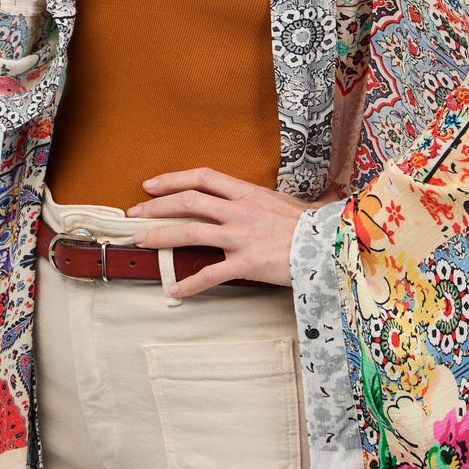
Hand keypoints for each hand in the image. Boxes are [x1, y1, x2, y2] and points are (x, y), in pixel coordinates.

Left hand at [126, 167, 345, 299]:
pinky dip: (190, 284)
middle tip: (134, 214)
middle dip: (156, 207)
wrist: (334, 246)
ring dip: (161, 236)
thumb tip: (265, 201)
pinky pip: (211, 274)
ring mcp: (242, 237)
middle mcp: (240, 211)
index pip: (204, 178)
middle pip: (188, 202)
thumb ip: (268, 203)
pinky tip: (174, 290)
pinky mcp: (247, 264)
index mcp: (249, 193)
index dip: (174, 179)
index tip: (152, 185)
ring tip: (140, 241)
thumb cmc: (316, 227)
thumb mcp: (290, 205)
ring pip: (191, 232)